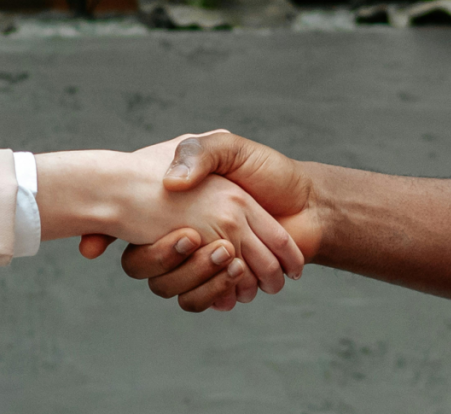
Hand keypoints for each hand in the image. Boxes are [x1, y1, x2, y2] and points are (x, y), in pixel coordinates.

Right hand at [73, 132, 304, 295]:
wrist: (311, 201)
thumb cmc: (270, 170)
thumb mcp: (228, 147)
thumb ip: (197, 154)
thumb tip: (169, 185)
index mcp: (179, 210)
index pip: (139, 234)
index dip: (146, 242)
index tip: (179, 233)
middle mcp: (188, 239)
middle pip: (155, 270)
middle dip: (183, 264)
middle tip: (210, 245)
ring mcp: (206, 264)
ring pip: (180, 290)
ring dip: (207, 281)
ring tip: (236, 265)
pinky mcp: (227, 284)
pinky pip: (206, 302)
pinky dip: (222, 296)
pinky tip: (241, 282)